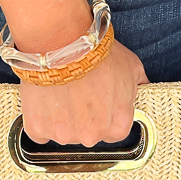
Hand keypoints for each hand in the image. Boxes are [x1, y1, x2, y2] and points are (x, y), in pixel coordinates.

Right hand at [19, 38, 148, 145]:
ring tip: (60, 92)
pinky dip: (40, 118)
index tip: (97, 100)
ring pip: (62, 132)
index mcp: (118, 126)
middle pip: (87, 133)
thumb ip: (138, 86)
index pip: (113, 131)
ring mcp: (63, 135)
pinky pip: (39, 130)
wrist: (63, 43)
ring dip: (61, 118)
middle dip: (83, 117)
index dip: (105, 113)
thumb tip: (142, 89)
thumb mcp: (132, 67)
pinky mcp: (38, 128)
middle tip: (78, 92)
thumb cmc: (97, 53)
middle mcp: (92, 136)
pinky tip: (44, 99)